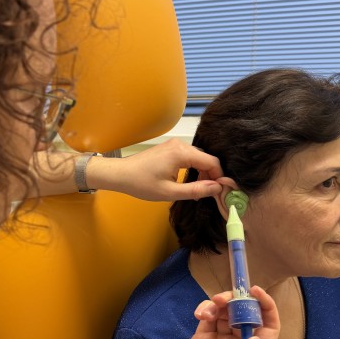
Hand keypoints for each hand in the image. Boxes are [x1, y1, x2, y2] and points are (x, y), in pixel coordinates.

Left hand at [87, 138, 222, 200]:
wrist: (121, 174)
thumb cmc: (142, 184)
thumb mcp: (170, 192)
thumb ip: (196, 190)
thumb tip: (217, 188)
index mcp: (182, 153)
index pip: (212, 162)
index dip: (219, 177)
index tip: (219, 191)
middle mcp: (181, 144)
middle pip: (206, 158)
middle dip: (210, 175)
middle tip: (206, 194)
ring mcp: (174, 144)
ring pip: (198, 157)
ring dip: (201, 173)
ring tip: (196, 190)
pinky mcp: (170, 148)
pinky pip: (189, 156)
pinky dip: (193, 168)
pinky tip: (188, 182)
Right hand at [155, 286, 279, 338]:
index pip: (268, 327)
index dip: (266, 307)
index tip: (254, 292)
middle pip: (246, 315)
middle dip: (238, 302)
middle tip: (225, 298)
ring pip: (227, 312)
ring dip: (220, 304)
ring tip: (210, 307)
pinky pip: (208, 316)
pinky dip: (206, 309)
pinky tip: (200, 315)